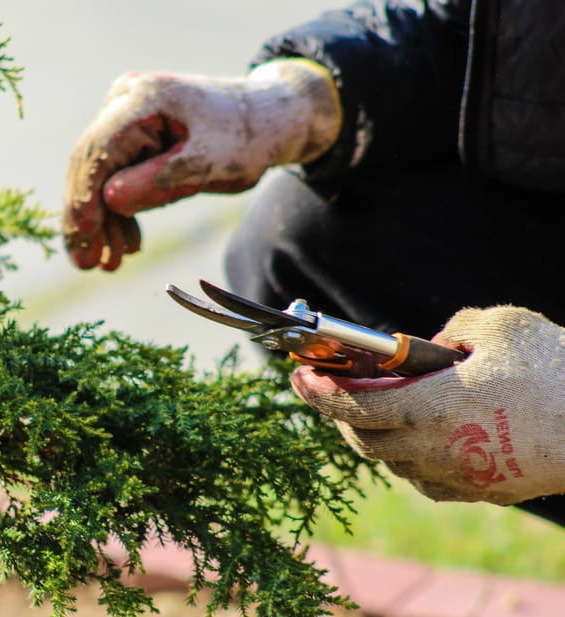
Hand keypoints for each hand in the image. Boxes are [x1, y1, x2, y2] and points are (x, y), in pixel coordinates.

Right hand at [63, 59, 340, 269]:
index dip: (84, 198)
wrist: (267, 118)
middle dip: (87, 217)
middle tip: (86, 264)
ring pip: (100, 174)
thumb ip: (160, 181)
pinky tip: (127, 243)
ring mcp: (126, 116)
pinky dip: (120, 210)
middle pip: (91, 164)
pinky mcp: (133, 134)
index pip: (99, 151)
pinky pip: (116, 174)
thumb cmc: (245, 137)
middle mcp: (125, 101)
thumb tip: (110, 201)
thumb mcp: (209, 165)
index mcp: (144, 99)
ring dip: (104, 220)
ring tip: (110, 263)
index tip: (82, 239)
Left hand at [291, 306, 564, 505]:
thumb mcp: (498, 326)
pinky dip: (410, 460)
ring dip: (374, 438)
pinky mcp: (483, 492)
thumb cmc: (555, 370)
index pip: (353, 406)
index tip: (298, 378)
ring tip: (372, 411)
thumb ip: (452, 330)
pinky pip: (428, 480)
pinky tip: (417, 441)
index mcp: (430, 407)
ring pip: (394, 464)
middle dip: (339, 416)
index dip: (319, 393)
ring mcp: (459, 476)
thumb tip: (431, 345)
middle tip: (329, 391)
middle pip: (364, 441)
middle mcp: (435, 448)